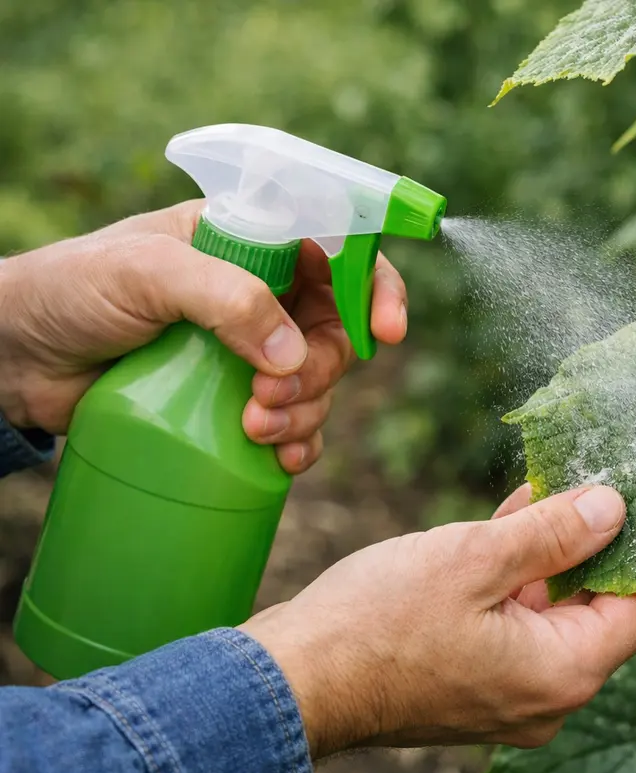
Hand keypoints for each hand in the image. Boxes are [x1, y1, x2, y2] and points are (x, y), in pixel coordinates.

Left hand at [0, 200, 407, 472]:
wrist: (16, 358)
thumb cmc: (73, 290)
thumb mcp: (146, 274)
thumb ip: (224, 297)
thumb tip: (292, 354)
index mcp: (252, 238)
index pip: (340, 248)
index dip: (375, 286)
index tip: (387, 331)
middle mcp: (263, 291)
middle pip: (338, 328)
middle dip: (323, 369)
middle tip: (271, 398)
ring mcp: (251, 348)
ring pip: (320, 381)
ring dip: (306, 412)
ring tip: (256, 432)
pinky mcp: (234, 399)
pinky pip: (295, 422)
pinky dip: (300, 443)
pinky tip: (282, 460)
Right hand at [239, 484, 635, 757]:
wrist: (291, 680)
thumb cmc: (376, 623)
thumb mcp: (475, 559)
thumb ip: (554, 533)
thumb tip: (616, 506)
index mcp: (563, 672)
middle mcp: (549, 694)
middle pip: (601, 608)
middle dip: (597, 540)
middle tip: (601, 473)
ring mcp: (512, 692)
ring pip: (555, 610)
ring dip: (553, 550)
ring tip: (554, 481)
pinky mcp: (478, 681)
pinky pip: (518, 623)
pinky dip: (519, 576)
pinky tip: (514, 515)